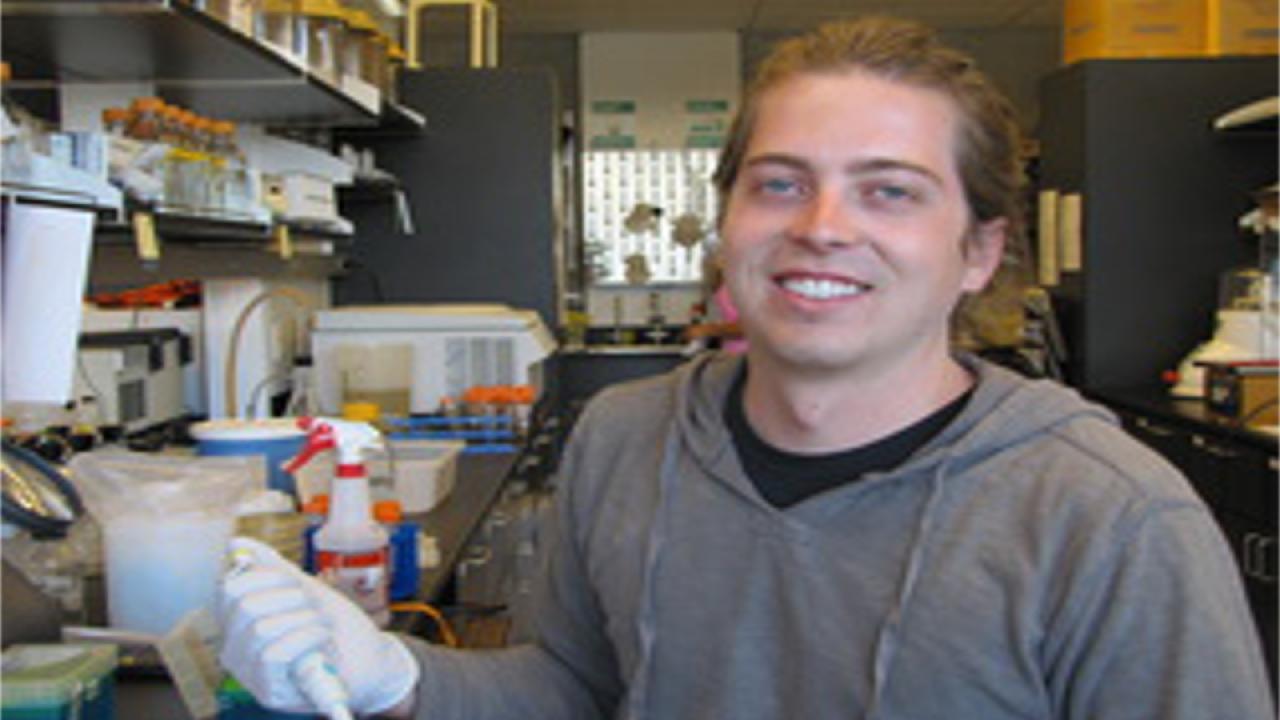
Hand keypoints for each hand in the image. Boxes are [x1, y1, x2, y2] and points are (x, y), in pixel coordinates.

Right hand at [218, 537, 419, 715]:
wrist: (369, 661)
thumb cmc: (337, 627)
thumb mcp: (305, 590)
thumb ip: (272, 567)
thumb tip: (236, 542)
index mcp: (241, 619)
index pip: (230, 588)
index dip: (266, 576)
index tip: (297, 583)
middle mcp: (236, 645)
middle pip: (245, 606)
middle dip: (291, 598)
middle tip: (314, 607)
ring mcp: (249, 670)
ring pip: (261, 629)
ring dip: (306, 620)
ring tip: (323, 627)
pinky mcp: (267, 690)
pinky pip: (273, 654)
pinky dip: (307, 639)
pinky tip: (324, 642)